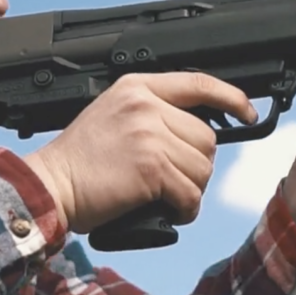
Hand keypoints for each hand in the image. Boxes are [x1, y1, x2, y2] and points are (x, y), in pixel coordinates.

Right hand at [23, 72, 256, 233]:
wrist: (49, 185)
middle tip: (172, 181)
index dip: (231, 98)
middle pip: (206, 136)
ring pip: (202, 168)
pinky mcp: (151, 167)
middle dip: (196, 165)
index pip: (198, 83)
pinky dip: (185, 210)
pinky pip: (191, 193)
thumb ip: (151, 113)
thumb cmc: (78, 161)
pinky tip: (168, 212)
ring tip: (165, 198)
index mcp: (137, 87)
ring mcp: (149, 134)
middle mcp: (146, 105)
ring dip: (190, 190)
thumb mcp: (112, 115)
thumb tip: (194, 134)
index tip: (246, 112)